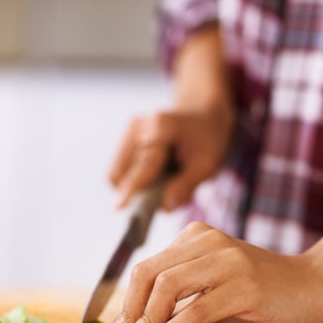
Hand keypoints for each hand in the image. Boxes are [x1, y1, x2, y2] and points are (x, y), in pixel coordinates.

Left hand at [102, 222, 322, 322]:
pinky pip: (196, 309)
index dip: (125, 303)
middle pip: (149, 274)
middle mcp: (207, 243)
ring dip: (145, 321)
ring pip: (168, 287)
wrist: (317, 287)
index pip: (146, 269)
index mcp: (195, 238)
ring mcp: (227, 262)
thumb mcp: (211, 299)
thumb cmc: (261, 297)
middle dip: (129, 312)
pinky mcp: (244, 286)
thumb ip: (177, 310)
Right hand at [107, 109, 232, 210]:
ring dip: (134, 186)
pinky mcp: (124, 136)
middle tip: (162, 194)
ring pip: (116, 173)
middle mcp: (139, 125)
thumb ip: (186, 186)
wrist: (202, 114)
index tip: (119, 206)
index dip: (131, 187)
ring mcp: (129, 129)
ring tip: (161, 179)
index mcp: (161, 127)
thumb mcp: (207, 164)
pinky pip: (119, 169)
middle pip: (123, 172)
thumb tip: (165, 207)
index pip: (143, 164)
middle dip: (137, 191)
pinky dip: (133, 179)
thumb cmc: (206, 139)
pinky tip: (154, 172)